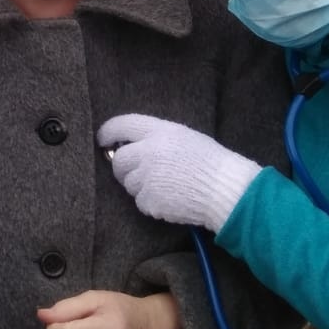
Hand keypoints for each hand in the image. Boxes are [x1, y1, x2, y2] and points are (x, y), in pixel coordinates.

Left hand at [97, 113, 262, 232]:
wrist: (225, 189)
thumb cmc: (210, 161)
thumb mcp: (184, 136)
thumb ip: (156, 138)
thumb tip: (130, 145)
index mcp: (158, 132)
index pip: (121, 126)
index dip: (108, 132)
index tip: (103, 139)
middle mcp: (147, 152)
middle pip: (119, 160)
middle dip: (124, 167)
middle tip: (138, 171)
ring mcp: (146, 178)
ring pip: (128, 183)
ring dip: (139, 185)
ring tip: (165, 185)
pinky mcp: (149, 201)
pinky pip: (141, 201)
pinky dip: (151, 202)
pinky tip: (170, 198)